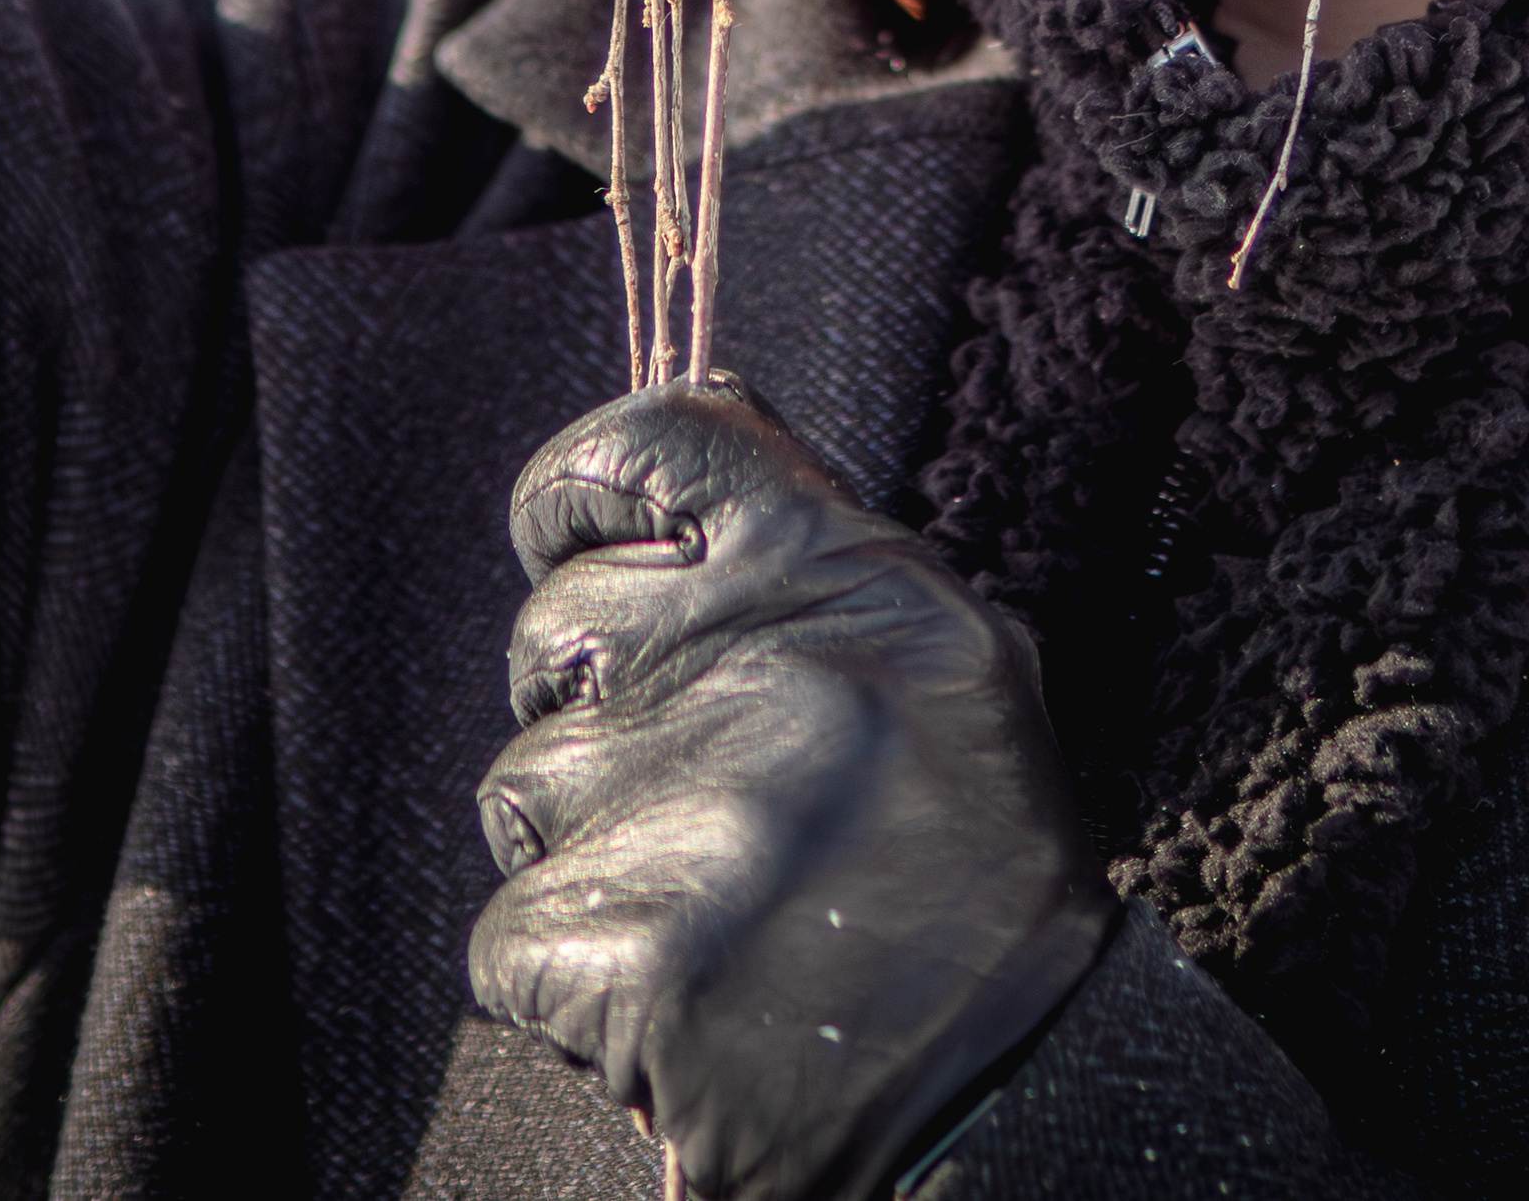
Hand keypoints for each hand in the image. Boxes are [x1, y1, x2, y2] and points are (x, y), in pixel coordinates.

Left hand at [468, 383, 1115, 1200]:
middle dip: (582, 703)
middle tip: (676, 781)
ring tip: (702, 900)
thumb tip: (676, 455)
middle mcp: (763, 661)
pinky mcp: (626, 949)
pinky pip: (510, 933)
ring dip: (582, 849)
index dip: (574, 485)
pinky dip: (567, 976)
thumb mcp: (938, 651)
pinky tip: (670, 989)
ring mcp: (688, 806)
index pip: (652, 442)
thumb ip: (805, 552)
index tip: (561, 532)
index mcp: (843, 571)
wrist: (1018, 1087)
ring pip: (523, 786)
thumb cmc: (972, 860)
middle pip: (555, 626)